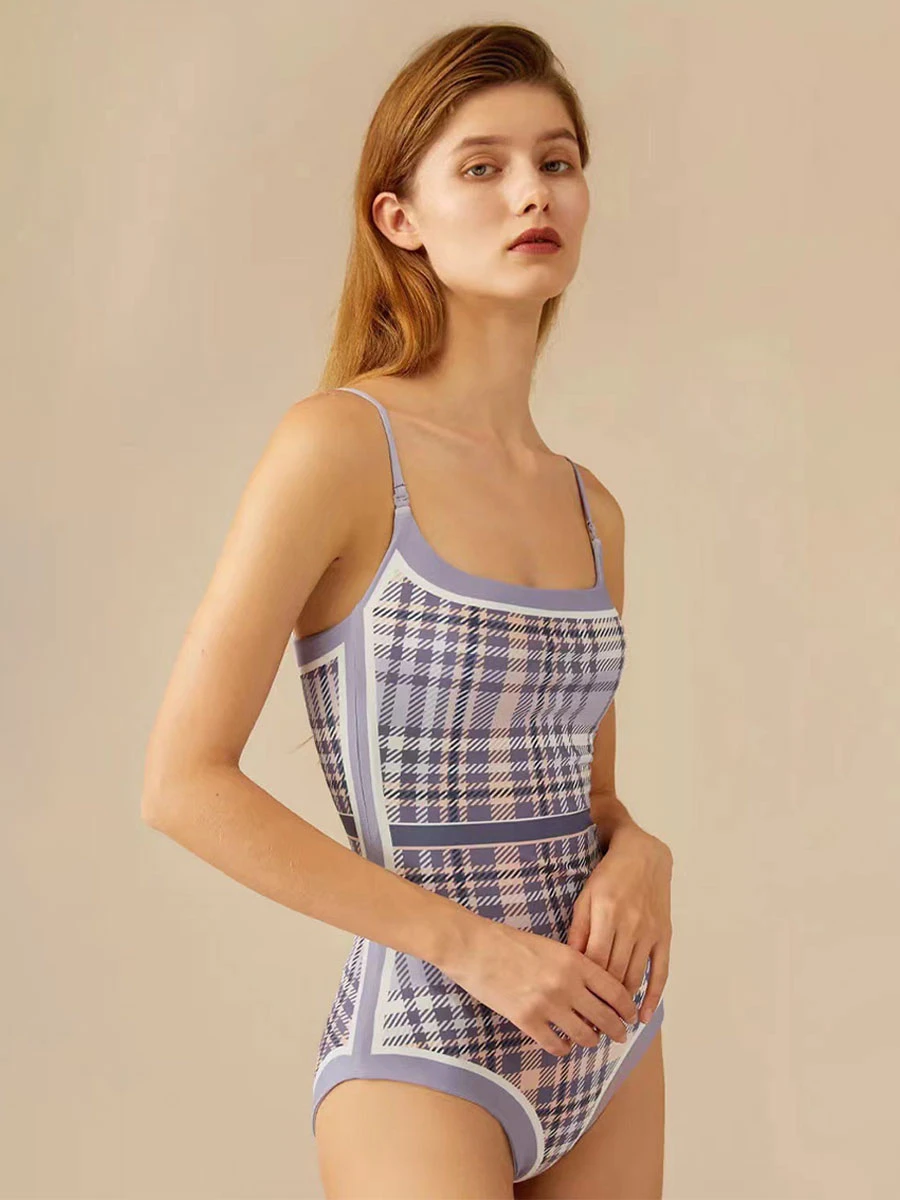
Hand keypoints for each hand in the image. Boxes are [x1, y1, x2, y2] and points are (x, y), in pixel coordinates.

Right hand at [441, 917, 639, 1056]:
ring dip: (592, 1041)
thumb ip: (576, 966)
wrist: (475, 948)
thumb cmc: (511, 943)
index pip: (616, 991)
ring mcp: (547, 1005)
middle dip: (617, 1030)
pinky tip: (563, 1045)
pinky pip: (556, 1046)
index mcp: (575, 961)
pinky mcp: (527, 1021)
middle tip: (620, 1035)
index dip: (628, 1008)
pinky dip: (564, 1049)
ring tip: (592, 1040)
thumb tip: (597, 992)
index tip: (631, 1015)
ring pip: (585, 1036)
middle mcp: (566, 985)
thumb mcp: (552, 946)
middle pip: (606, 1017)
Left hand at [566, 822, 672, 1023]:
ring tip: (610, 1024)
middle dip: (602, 1002)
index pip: (594, 961)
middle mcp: (630, 925)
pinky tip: (644, 1014)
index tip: (575, 1007)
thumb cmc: (608, 876)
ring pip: (635, 976)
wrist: (644, 855)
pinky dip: (653, 996)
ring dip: (623, 1003)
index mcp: (606, 914)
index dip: (585, 988)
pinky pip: (660, 971)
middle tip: (590, 1025)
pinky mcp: (664, 935)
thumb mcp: (585, 896)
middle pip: (614, 974)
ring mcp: (650, 932)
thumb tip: (571, 964)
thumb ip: (578, 929)